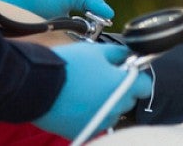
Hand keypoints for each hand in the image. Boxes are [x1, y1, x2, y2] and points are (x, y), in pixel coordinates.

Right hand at [33, 42, 152, 138]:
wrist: (37, 86)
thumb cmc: (68, 66)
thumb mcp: (96, 51)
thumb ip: (118, 53)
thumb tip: (127, 55)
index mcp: (123, 86)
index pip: (145, 86)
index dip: (137, 77)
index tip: (126, 71)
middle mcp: (115, 108)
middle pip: (128, 99)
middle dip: (120, 89)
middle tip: (102, 78)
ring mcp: (100, 122)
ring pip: (112, 112)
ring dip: (106, 103)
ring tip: (87, 91)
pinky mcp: (84, 131)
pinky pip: (96, 122)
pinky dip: (91, 114)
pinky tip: (78, 103)